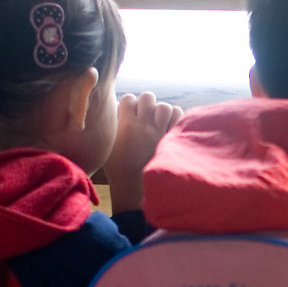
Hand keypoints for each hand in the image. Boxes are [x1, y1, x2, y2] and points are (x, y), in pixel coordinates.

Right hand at [103, 92, 181, 212]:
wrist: (135, 189)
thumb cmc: (118, 168)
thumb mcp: (108, 145)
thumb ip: (113, 126)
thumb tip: (117, 110)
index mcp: (126, 125)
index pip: (128, 99)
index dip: (129, 104)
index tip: (129, 113)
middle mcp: (145, 125)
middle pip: (147, 97)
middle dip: (146, 103)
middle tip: (145, 116)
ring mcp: (161, 132)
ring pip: (165, 106)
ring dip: (161, 111)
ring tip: (158, 121)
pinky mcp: (173, 139)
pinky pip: (179, 116)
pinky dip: (175, 118)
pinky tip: (169, 126)